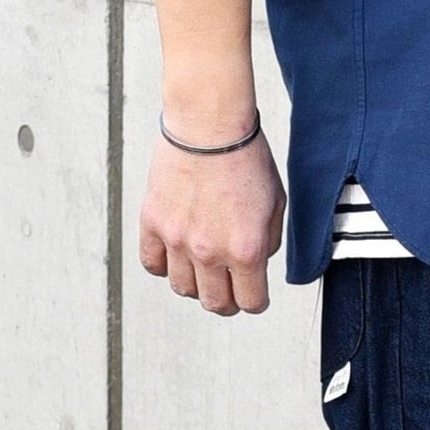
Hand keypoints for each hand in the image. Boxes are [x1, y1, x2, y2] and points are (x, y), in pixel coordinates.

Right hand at [139, 127, 286, 316]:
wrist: (210, 126)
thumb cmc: (245, 156)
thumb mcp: (276, 201)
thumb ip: (268, 240)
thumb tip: (257, 262)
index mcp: (246, 248)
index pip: (250, 301)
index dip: (256, 303)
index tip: (255, 299)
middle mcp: (209, 252)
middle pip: (214, 303)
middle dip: (227, 302)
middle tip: (230, 293)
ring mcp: (177, 241)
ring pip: (182, 288)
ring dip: (196, 285)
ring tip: (204, 270)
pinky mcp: (153, 224)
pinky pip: (153, 264)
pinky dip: (164, 266)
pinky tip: (176, 256)